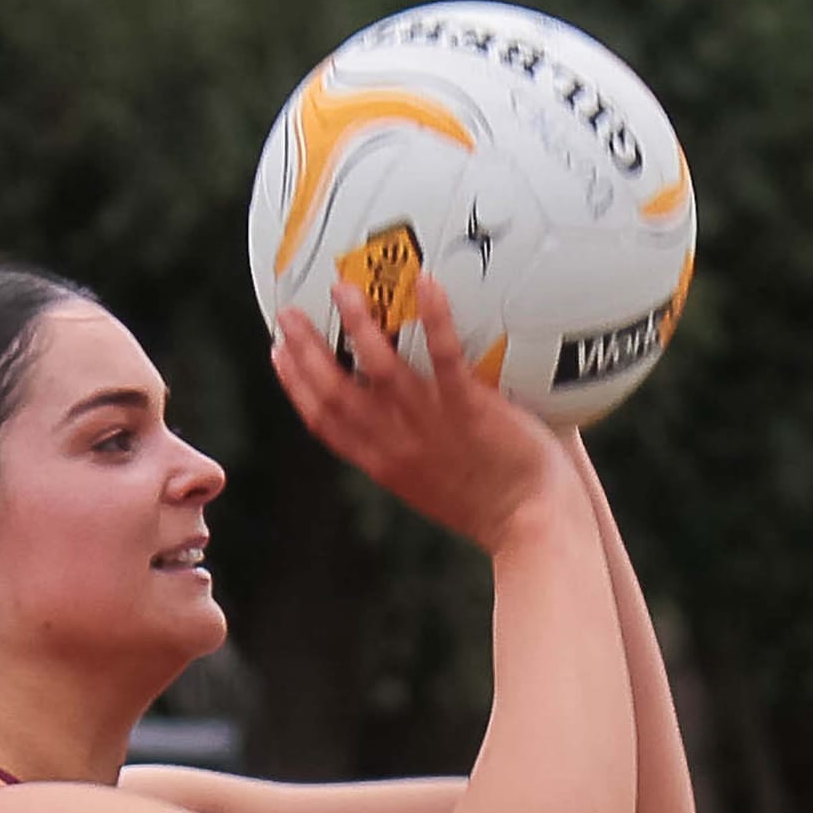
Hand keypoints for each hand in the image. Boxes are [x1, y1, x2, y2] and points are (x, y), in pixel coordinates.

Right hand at [271, 275, 569, 553]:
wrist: (533, 529)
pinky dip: (435, 318)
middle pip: (335, 391)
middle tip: (288, 310)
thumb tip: (424, 412)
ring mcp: (431, 426)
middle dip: (305, 349)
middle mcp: (397, 444)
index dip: (296, 384)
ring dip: (356, 325)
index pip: (325, 421)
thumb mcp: (440, 484)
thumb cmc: (498, 509)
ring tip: (342, 287)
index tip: (279, 352)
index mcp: (385, 464)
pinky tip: (427, 283)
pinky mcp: (470, 411)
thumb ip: (422, 447)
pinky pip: (446, 357)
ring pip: (379, 369)